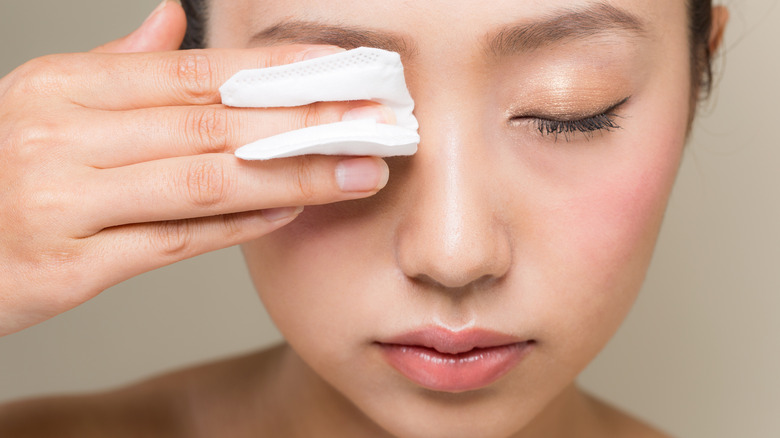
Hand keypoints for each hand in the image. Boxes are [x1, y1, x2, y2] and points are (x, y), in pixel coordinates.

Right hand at [0, 2, 389, 335]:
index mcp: (63, 87)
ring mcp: (65, 203)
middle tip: (375, 121)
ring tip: (356, 171)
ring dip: (292, 177)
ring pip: (205, 182)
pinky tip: (290, 212)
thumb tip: (175, 19)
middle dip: (306, 122)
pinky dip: (240, 226)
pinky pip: (175, 241)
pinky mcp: (71, 266)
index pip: (195, 73)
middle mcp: (62, 138)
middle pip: (213, 124)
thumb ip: (118, 67)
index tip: (343, 73)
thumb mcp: (45, 104)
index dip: (277, 72)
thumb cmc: (1, 174)